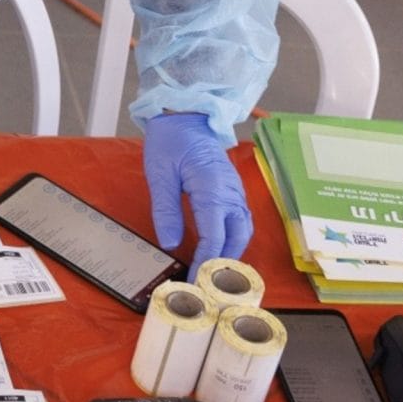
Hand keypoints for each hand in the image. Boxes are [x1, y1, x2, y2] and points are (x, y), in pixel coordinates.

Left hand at [142, 112, 251, 270]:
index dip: (205, 263)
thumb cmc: (171, 141)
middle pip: (237, 239)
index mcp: (212, 189)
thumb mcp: (159, 175)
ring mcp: (235, 192)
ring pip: (243, 231)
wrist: (187, 116)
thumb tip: (170, 243)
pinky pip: (240, 221)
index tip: (194, 283)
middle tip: (206, 285)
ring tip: (213, 273)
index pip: (214, 236)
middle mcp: (231, 193)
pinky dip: (232, 239)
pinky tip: (218, 249)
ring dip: (231, 253)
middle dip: (224, 264)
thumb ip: (165, 210)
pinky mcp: (233, 191)